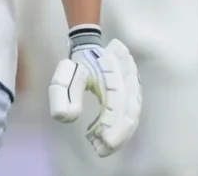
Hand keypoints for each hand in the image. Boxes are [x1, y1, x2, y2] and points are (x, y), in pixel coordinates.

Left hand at [49, 27, 141, 157]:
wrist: (91, 47)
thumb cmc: (79, 62)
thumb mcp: (66, 73)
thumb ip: (63, 92)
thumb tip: (67, 117)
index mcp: (113, 70)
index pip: (119, 102)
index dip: (113, 125)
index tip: (102, 141)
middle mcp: (129, 78)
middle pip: (130, 112)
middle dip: (118, 135)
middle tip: (102, 149)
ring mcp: (134, 85)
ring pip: (133, 115)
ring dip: (120, 135)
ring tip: (102, 147)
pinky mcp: (134, 93)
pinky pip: (131, 114)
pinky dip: (121, 129)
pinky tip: (106, 137)